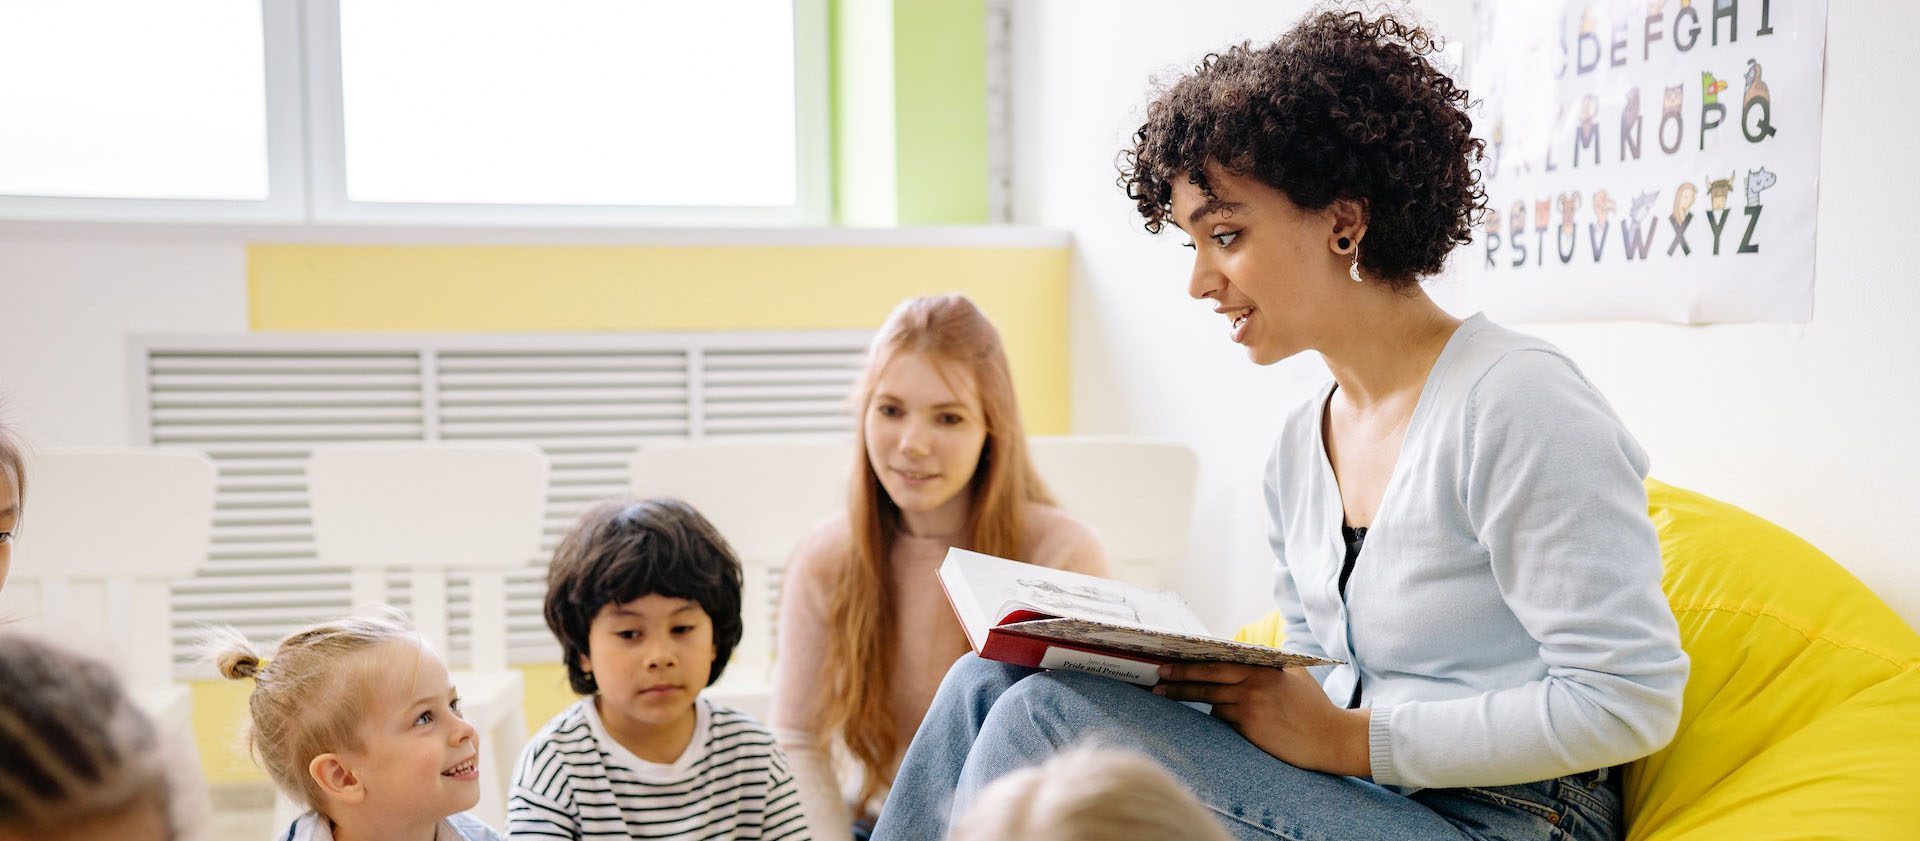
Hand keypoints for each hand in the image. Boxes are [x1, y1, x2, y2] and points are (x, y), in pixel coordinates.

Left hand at [1153, 662, 1371, 776]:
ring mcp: (1251, 708)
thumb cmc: (1315, 707)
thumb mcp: (1295, 675)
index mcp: (1263, 668)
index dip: (1191, 663)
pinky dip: (1222, 719)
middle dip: (1178, 680)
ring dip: (1194, 699)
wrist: (1332, 738)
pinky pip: (1225, 722)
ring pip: (1212, 703)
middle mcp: (1254, 685)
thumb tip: (1246, 656)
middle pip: (1206, 680)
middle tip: (1157, 679)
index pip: (1218, 663)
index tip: (1170, 662)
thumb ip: (1270, 665)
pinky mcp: (1251, 729)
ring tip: (1166, 696)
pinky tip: (1225, 719)